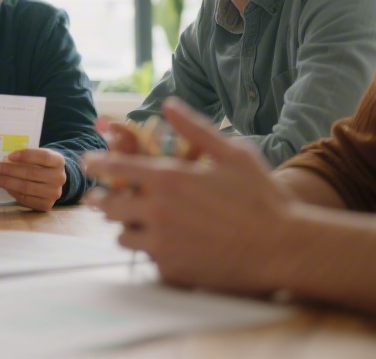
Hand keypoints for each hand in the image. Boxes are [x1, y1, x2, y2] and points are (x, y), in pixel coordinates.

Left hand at [0, 148, 65, 211]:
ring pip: (27, 187)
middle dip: (9, 170)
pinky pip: (26, 199)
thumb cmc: (42, 165)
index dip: (26, 156)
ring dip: (7, 183)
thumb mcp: (39, 156)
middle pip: (31, 173)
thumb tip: (4, 159)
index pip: (43, 157)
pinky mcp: (46, 205)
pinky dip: (13, 192)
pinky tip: (5, 187)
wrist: (54, 181)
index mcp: (58, 161)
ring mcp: (54, 193)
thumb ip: (27, 156)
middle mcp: (59, 177)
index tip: (9, 156)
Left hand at [82, 98, 290, 293]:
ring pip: (123, 236)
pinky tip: (167, 245)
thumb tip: (168, 104)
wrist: (285, 248)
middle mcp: (158, 212)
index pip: (116, 168)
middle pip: (108, 206)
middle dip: (103, 200)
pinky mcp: (172, 271)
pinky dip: (152, 251)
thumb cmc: (263, 197)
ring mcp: (163, 244)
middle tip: (103, 198)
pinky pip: (147, 259)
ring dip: (127, 228)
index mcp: (169, 179)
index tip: (89, 163)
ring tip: (137, 224)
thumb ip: (194, 128)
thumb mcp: (233, 153)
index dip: (98, 164)